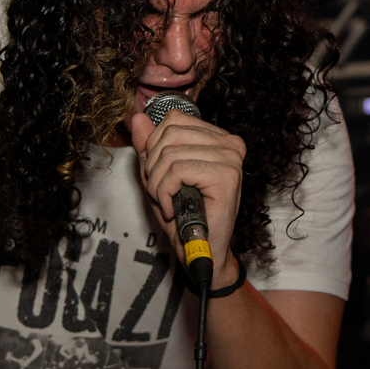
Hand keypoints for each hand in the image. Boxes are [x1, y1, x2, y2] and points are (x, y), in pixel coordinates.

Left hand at [128, 109, 245, 286]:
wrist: (199, 250)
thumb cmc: (182, 215)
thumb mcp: (158, 175)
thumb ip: (149, 146)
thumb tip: (139, 118)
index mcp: (218, 138)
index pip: (173, 119)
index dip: (154, 147)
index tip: (159, 176)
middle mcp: (230, 144)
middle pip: (169, 135)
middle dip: (153, 167)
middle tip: (161, 193)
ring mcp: (230, 159)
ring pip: (170, 155)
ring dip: (157, 184)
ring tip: (166, 202)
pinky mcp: (226, 177)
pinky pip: (177, 171)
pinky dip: (164, 192)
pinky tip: (171, 208)